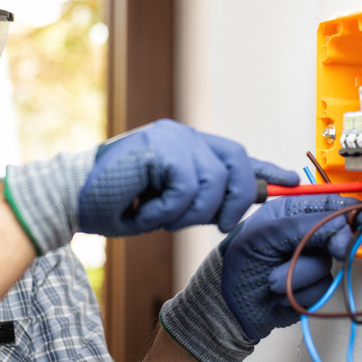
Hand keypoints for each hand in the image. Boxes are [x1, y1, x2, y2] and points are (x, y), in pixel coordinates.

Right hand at [79, 119, 298, 234]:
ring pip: (213, 180)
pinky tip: (146, 209)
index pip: (234, 154)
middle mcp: (181, 136)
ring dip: (189, 213)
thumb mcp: (168, 206)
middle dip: (235, 200)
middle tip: (219, 226)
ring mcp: (170, 137)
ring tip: (159, 216)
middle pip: (235, 160)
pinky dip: (169, 209)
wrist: (72, 199)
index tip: (289, 180)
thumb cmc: (116, 204)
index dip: (263, 169)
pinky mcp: (158, 146)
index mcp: (185, 146)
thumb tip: (237, 206)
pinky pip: (185, 187)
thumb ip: (201, 199)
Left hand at [221, 194, 361, 339]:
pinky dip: (301, 291)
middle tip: (335, 250)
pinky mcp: (312, 284)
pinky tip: (280, 292)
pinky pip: (323, 287)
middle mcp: (301, 233)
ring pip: (328, 264)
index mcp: (287, 212)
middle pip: (336, 234)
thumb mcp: (263, 236)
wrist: (229, 305)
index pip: (326, 203)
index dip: (348, 209)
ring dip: (299, 273)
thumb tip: (340, 224)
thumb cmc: (237, 263)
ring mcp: (308, 259)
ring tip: (272, 278)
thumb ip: (302, 227)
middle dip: (330, 244)